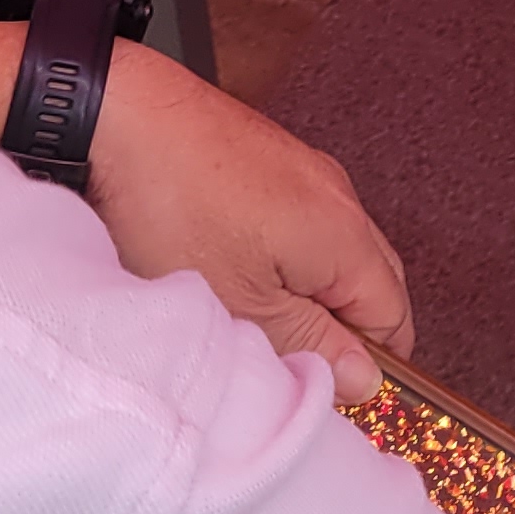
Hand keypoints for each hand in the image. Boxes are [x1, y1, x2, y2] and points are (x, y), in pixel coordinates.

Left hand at [84, 41, 414, 401]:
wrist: (121, 119)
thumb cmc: (172, 205)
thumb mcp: (242, 305)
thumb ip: (312, 344)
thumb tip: (364, 379)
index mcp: (346, 236)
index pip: (394, 321)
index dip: (368, 368)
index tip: (326, 394)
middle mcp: (339, 197)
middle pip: (372, 286)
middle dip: (341, 332)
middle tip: (287, 361)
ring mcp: (307, 173)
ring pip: (333, 256)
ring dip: (308, 295)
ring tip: (252, 317)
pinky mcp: (273, 161)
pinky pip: (302, 225)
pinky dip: (284, 259)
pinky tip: (234, 271)